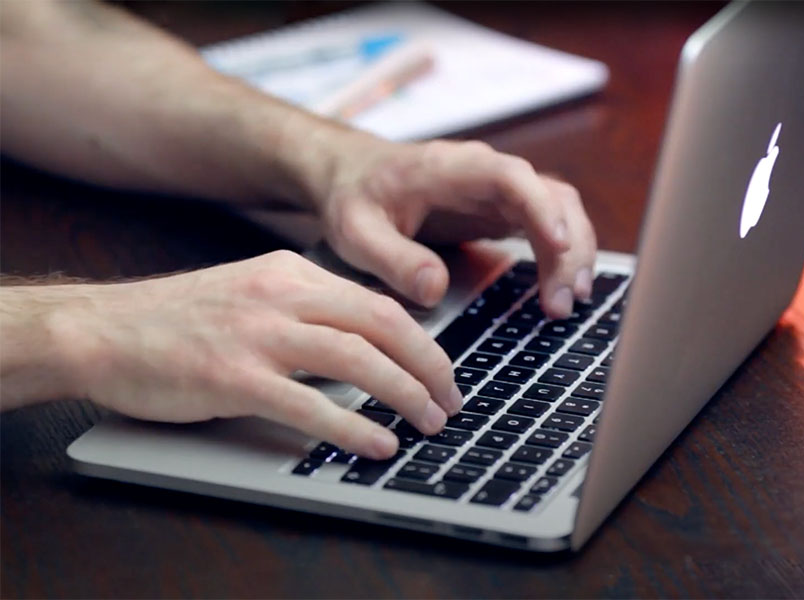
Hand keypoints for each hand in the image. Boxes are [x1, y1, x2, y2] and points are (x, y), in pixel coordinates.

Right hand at [51, 251, 461, 458]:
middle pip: (381, 324)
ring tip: (428, 422)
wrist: (100, 329)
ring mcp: (256, 334)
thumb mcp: (250, 293)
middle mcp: (280, 294)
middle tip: (451, 399)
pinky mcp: (231, 376)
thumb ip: (304, 310)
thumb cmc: (174, 320)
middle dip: (428, 364)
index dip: (420, 339)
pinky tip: (376, 443)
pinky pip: (308, 403)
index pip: (376, 302)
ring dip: (403, 393)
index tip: (440, 369)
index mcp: (289, 271)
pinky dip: (351, 426)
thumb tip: (361, 345)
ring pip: (355, 358)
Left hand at [309, 133, 597, 318]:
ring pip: (559, 210)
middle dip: (568, 247)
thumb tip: (434, 289)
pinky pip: (547, 225)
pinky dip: (561, 255)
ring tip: (569, 301)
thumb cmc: (354, 195)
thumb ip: (392, 258)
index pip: (512, 178)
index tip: (559, 244)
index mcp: (453, 168)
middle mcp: (486, 173)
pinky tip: (561, 289)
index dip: (541, 208)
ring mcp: (499, 191)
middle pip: (550, 196)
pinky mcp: (502, 210)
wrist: (351, 174)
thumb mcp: (357, 230)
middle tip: (561, 302)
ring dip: (573, 253)